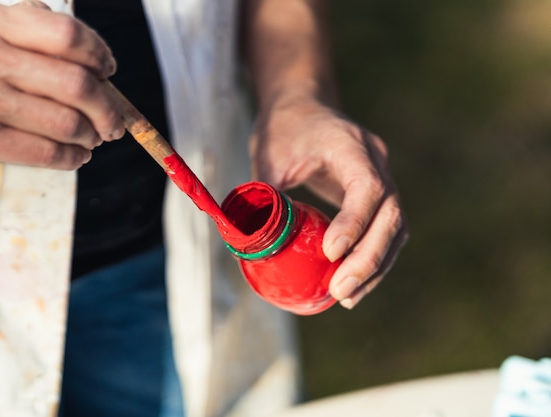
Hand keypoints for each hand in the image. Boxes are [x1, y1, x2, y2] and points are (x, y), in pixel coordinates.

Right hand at [0, 1, 124, 173]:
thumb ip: (22, 26)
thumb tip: (80, 41)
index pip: (67, 35)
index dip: (100, 54)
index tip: (108, 70)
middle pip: (78, 85)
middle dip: (109, 107)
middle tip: (115, 119)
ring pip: (68, 123)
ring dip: (93, 135)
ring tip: (94, 136)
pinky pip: (48, 153)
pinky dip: (73, 157)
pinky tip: (76, 154)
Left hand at [250, 92, 408, 308]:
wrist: (304, 106)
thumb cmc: (283, 128)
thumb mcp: (266, 156)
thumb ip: (263, 197)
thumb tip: (249, 247)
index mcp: (348, 143)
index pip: (366, 185)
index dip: (353, 222)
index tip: (331, 253)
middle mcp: (375, 159)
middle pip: (390, 213)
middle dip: (368, 258)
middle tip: (340, 290)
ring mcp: (382, 176)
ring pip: (395, 227)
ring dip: (375, 266)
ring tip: (347, 296)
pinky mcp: (377, 195)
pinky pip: (386, 231)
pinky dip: (374, 260)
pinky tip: (354, 284)